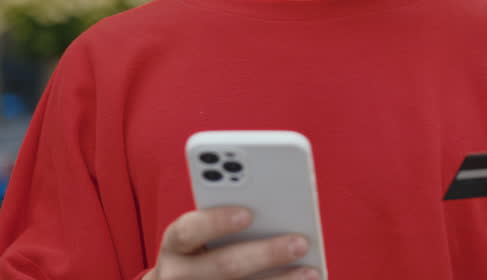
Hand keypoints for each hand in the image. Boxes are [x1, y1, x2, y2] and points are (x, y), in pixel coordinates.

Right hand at [145, 206, 317, 279]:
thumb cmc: (205, 252)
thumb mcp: (204, 236)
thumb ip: (228, 223)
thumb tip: (276, 215)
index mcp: (175, 245)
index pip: (188, 230)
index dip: (216, 221)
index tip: (248, 213)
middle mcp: (177, 276)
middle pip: (224, 266)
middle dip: (265, 254)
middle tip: (300, 243)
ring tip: (310, 272)